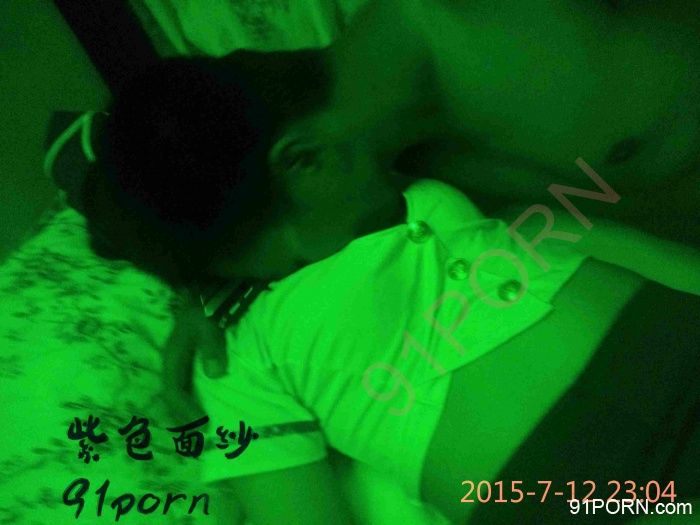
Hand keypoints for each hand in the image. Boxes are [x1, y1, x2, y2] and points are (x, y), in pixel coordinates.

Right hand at [161, 292, 226, 420]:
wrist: (207, 288)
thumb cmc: (207, 305)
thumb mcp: (209, 322)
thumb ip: (212, 346)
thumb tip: (214, 374)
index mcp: (173, 356)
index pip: (174, 390)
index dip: (185, 410)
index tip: (201, 424)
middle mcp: (174, 361)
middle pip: (174, 396)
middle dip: (183, 418)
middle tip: (199, 438)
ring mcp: (182, 360)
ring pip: (181, 391)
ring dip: (188, 410)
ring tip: (201, 429)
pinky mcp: (193, 358)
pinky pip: (190, 384)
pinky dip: (196, 399)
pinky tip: (208, 407)